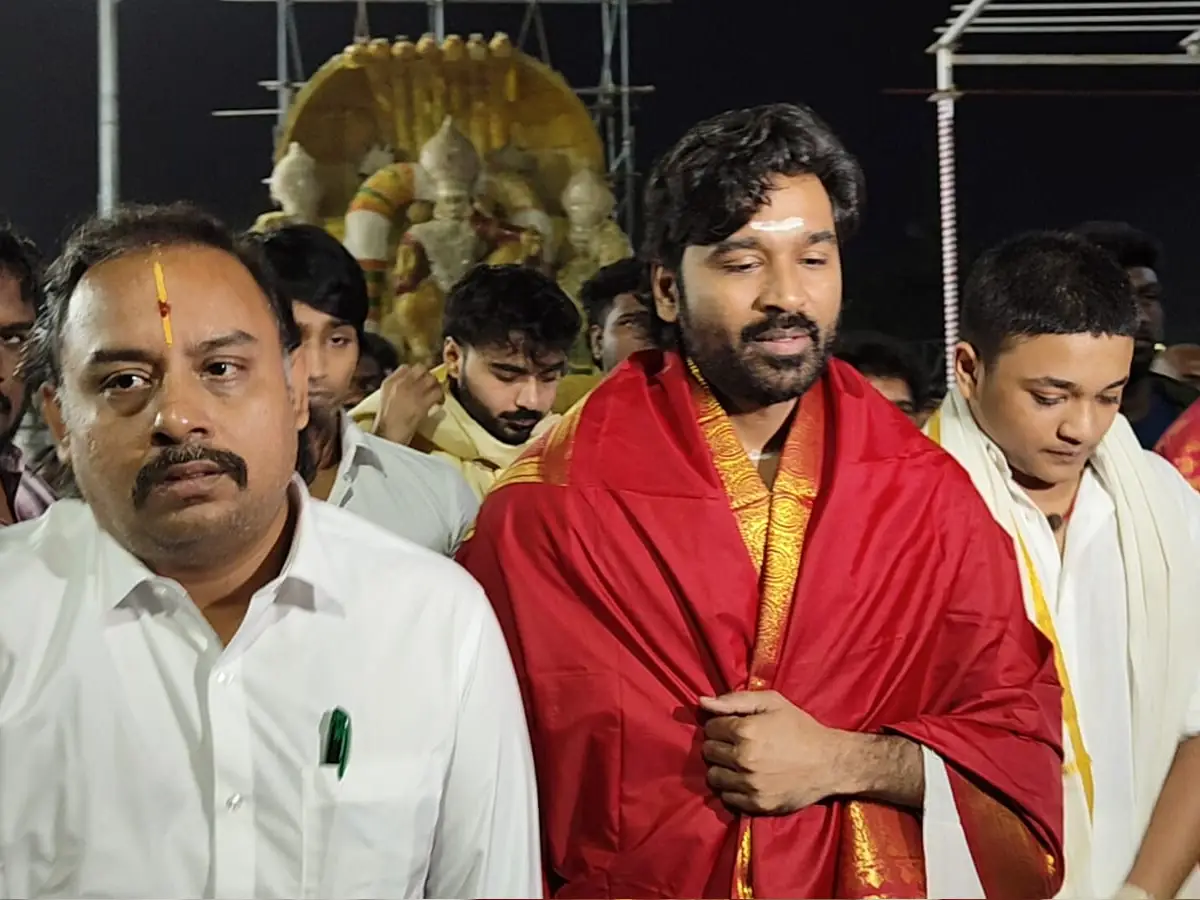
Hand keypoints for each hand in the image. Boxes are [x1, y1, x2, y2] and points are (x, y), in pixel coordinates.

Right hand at [374, 364, 442, 445]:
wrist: (386, 437)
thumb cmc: (385, 424)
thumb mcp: (386, 401)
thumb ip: (396, 391)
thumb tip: (412, 388)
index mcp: (389, 382)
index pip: (406, 367)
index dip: (416, 373)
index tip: (420, 380)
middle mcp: (400, 383)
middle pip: (421, 369)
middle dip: (429, 376)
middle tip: (432, 386)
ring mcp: (412, 392)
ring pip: (431, 379)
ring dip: (437, 386)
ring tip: (437, 395)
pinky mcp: (422, 403)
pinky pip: (437, 392)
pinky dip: (441, 397)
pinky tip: (439, 404)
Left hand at [699, 690, 851, 814]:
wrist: (830, 762)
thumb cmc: (800, 727)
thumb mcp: (771, 702)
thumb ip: (734, 700)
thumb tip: (702, 702)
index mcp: (745, 730)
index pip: (710, 728)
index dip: (720, 725)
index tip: (735, 727)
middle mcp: (743, 759)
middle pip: (708, 752)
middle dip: (719, 745)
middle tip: (737, 744)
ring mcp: (749, 784)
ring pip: (713, 776)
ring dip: (722, 768)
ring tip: (739, 762)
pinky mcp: (757, 805)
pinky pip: (726, 798)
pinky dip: (732, 789)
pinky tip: (746, 779)